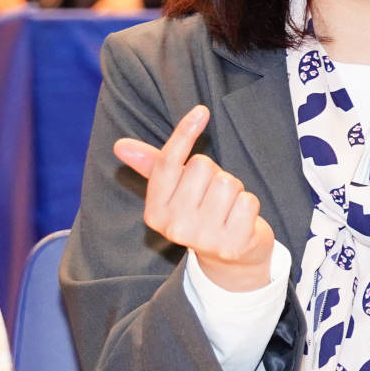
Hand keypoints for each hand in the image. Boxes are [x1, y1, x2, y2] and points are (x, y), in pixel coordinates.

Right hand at [112, 105, 278, 291]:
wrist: (231, 259)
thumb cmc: (203, 212)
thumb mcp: (177, 191)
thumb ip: (153, 166)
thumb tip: (120, 145)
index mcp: (155, 212)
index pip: (167, 163)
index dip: (184, 133)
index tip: (201, 111)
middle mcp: (174, 226)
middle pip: (202, 166)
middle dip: (214, 174)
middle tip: (213, 197)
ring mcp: (203, 237)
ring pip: (227, 182)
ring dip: (234, 190)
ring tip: (227, 208)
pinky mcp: (233, 243)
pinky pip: (248, 200)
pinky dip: (249, 205)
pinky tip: (240, 221)